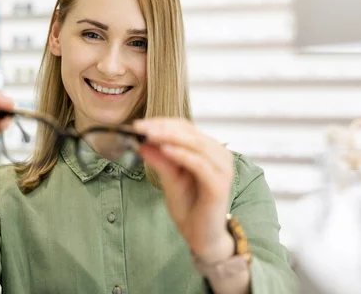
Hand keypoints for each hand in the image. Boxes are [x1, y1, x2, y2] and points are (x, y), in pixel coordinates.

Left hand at [133, 118, 234, 263]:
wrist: (203, 237)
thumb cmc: (190, 207)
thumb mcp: (170, 180)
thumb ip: (160, 161)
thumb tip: (141, 143)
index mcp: (209, 150)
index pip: (185, 127)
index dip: (162, 122)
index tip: (138, 124)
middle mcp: (219, 155)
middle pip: (189, 132)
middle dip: (162, 127)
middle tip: (140, 127)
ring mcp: (222, 169)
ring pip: (195, 144)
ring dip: (170, 137)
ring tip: (149, 135)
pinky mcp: (219, 184)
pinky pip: (199, 164)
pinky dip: (182, 155)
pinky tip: (165, 150)